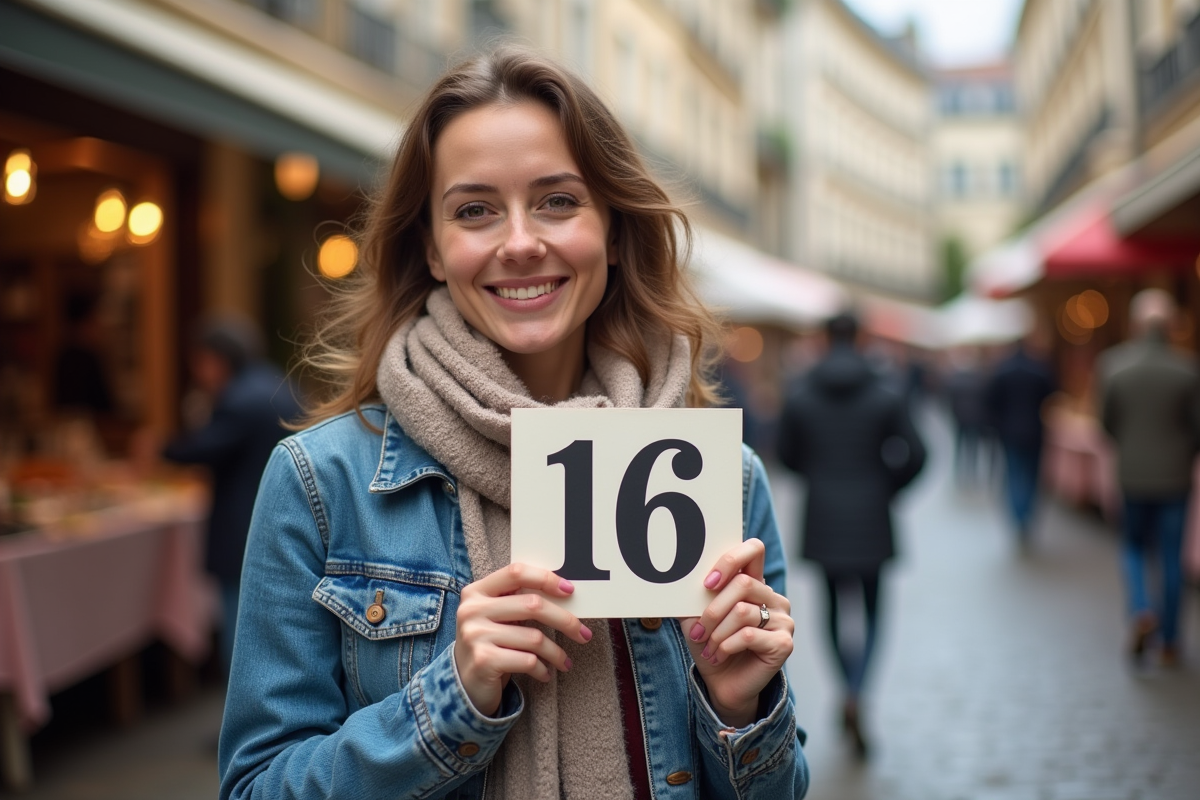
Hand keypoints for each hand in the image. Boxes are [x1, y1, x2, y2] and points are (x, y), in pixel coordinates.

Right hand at [453, 563, 592, 715]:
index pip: (516, 572)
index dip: (546, 578)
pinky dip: (543, 669)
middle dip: (565, 620)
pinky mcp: (484, 661)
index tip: (570, 590)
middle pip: (532, 604)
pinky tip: (545, 673)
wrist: (463, 684)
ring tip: (565, 661)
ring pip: (534, 637)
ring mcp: (476, 635)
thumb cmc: (490, 643)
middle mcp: (472, 610)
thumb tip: (566, 592)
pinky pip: (528, 661)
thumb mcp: (497, 616)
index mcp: (476, 591)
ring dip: (556, 652)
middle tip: (584, 634)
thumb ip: (518, 600)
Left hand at [681, 539, 793, 726]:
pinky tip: (718, 655)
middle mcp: (773, 599)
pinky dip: (725, 646)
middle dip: (713, 609)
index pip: (754, 550)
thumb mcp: (696, 617)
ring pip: (743, 612)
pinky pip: (748, 635)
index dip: (730, 561)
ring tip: (708, 647)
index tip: (707, 584)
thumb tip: (677, 581)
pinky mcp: (784, 643)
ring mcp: (783, 620)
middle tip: (699, 630)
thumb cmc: (710, 646)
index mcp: (755, 584)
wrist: (723, 685)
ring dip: (716, 632)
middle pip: (743, 584)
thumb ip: (694, 596)